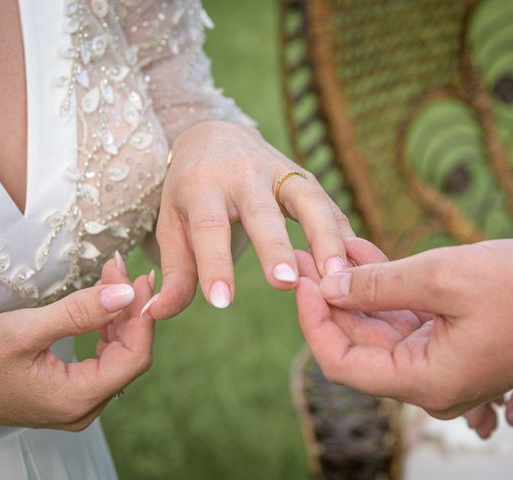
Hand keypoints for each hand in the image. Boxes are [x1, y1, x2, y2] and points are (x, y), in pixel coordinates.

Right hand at [0, 256, 154, 430]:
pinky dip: (105, 328)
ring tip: (112, 278)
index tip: (141, 279)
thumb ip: (79, 312)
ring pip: (117, 354)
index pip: (135, 357)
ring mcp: (78, 401)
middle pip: (129, 354)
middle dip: (130, 309)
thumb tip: (126, 294)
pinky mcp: (70, 391)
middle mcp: (84, 407)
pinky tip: (101, 304)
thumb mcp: (25, 330)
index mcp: (77, 398)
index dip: (143, 316)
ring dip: (118, 315)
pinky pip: (101, 359)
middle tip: (122, 271)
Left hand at [149, 120, 352, 318]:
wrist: (214, 135)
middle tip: (284, 284)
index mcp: (202, 185)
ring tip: (335, 276)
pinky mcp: (304, 176)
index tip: (221, 302)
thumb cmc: (190, 191)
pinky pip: (329, 204)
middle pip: (262, 211)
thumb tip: (156, 313)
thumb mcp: (172, 224)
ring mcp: (279, 170)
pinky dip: (343, 232)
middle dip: (275, 247)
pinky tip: (356, 261)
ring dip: (325, 238)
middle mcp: (242, 173)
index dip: (215, 264)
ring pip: (308, 200)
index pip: (209, 226)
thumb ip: (174, 270)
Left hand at [297, 239, 512, 418]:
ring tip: (325, 244)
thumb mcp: (443, 277)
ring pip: (375, 324)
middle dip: (328, 295)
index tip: (302, 279)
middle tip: (304, 251)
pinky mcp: (445, 337)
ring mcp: (436, 359)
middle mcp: (426, 379)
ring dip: (351, 284)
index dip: (314, 321)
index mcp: (424, 381)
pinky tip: (357, 250)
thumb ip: (378, 285)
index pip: (342, 363)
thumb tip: (329, 287)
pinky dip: (380, 284)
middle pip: (356, 341)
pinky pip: (399, 314)